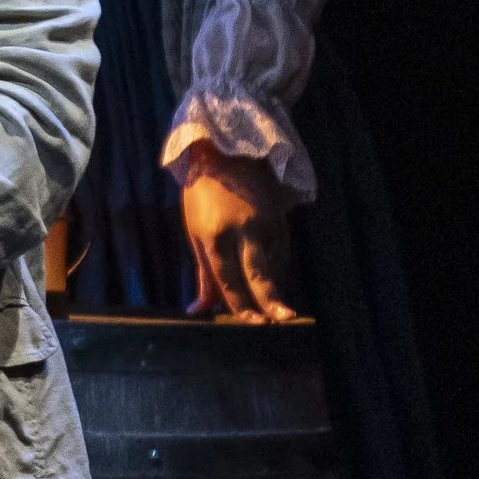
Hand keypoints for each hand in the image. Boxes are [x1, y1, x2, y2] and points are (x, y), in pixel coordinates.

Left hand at [178, 144, 298, 323]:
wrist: (226, 154)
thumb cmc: (202, 196)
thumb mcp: (196, 232)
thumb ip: (203, 274)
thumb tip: (198, 310)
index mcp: (214, 236)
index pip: (228, 279)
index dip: (239, 304)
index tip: (251, 324)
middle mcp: (241, 231)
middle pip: (257, 275)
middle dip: (270, 302)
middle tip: (282, 322)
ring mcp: (264, 225)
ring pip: (272, 265)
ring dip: (273, 288)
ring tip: (277, 309)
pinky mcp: (280, 220)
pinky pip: (280, 253)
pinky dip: (275, 268)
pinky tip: (272, 277)